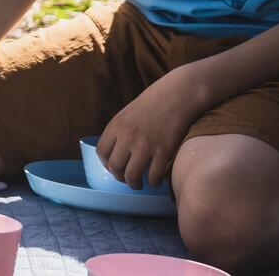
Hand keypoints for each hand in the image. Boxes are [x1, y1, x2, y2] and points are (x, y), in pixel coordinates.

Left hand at [97, 67, 211, 189]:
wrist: (177, 95)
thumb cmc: (152, 103)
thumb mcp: (127, 114)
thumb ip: (119, 132)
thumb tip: (115, 152)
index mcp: (116, 126)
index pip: (101, 152)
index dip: (105, 164)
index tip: (113, 167)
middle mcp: (128, 137)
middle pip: (115, 167)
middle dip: (119, 177)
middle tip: (126, 179)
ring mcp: (145, 144)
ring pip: (132, 175)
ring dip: (134, 184)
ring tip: (138, 184)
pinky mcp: (164, 150)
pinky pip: (154, 175)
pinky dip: (153, 182)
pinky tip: (155, 180)